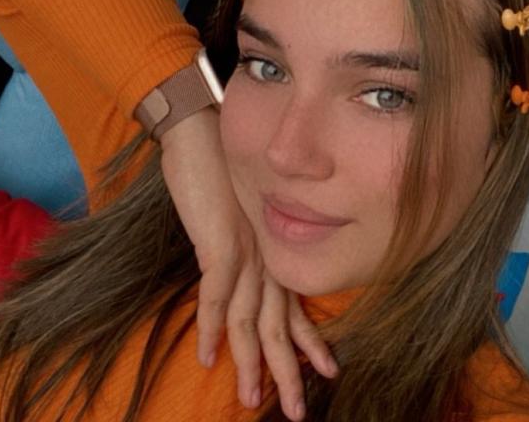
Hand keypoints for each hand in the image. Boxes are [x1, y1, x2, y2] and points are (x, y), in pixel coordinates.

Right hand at [159, 109, 337, 419]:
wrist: (203, 134)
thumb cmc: (220, 175)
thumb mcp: (241, 218)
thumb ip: (246, 249)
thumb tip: (244, 275)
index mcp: (272, 255)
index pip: (295, 311)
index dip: (309, 345)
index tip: (324, 373)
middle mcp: (265, 260)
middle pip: (279, 327)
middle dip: (288, 373)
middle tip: (299, 412)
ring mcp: (245, 253)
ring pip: (252, 321)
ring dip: (250, 365)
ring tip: (250, 402)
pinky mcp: (219, 243)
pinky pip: (216, 295)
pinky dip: (211, 328)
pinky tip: (208, 357)